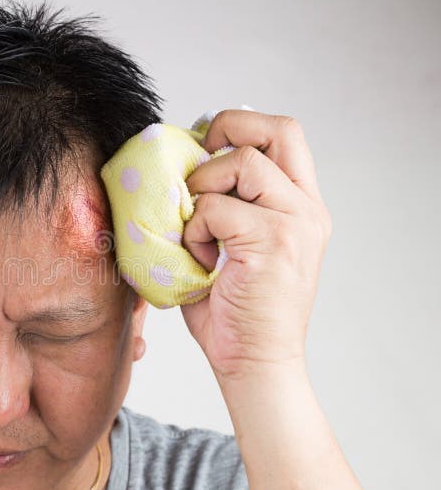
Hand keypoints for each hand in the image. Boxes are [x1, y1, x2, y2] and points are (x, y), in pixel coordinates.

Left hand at [181, 109, 331, 379]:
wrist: (254, 364)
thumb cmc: (234, 311)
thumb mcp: (232, 247)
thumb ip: (222, 204)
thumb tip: (183, 166)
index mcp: (301, 206)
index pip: (286, 135)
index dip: (241, 125)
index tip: (205, 145)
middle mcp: (307, 209)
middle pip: (278, 130)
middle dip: (226, 129)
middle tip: (196, 163)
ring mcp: (295, 223)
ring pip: (241, 162)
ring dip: (202, 190)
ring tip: (197, 232)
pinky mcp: (274, 242)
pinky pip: (215, 208)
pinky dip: (194, 229)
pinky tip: (199, 259)